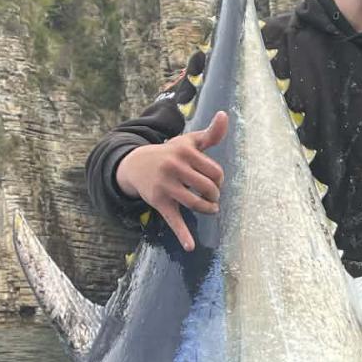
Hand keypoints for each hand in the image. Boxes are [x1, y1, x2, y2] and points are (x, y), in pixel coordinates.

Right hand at [115, 111, 227, 251]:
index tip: (214, 181)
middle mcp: (174, 167)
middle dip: (215, 195)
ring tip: (210, 208)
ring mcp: (165, 185)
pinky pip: (173, 220)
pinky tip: (190, 246)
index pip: (216, 172)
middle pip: (209, 188)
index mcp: (185, 152)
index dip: (219, 180)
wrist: (136, 164)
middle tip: (212, 196)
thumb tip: (225, 115)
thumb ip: (211, 134)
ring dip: (208, 209)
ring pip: (196, 203)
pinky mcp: (158, 202)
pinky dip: (182, 234)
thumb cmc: (171, 153)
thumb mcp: (189, 141)